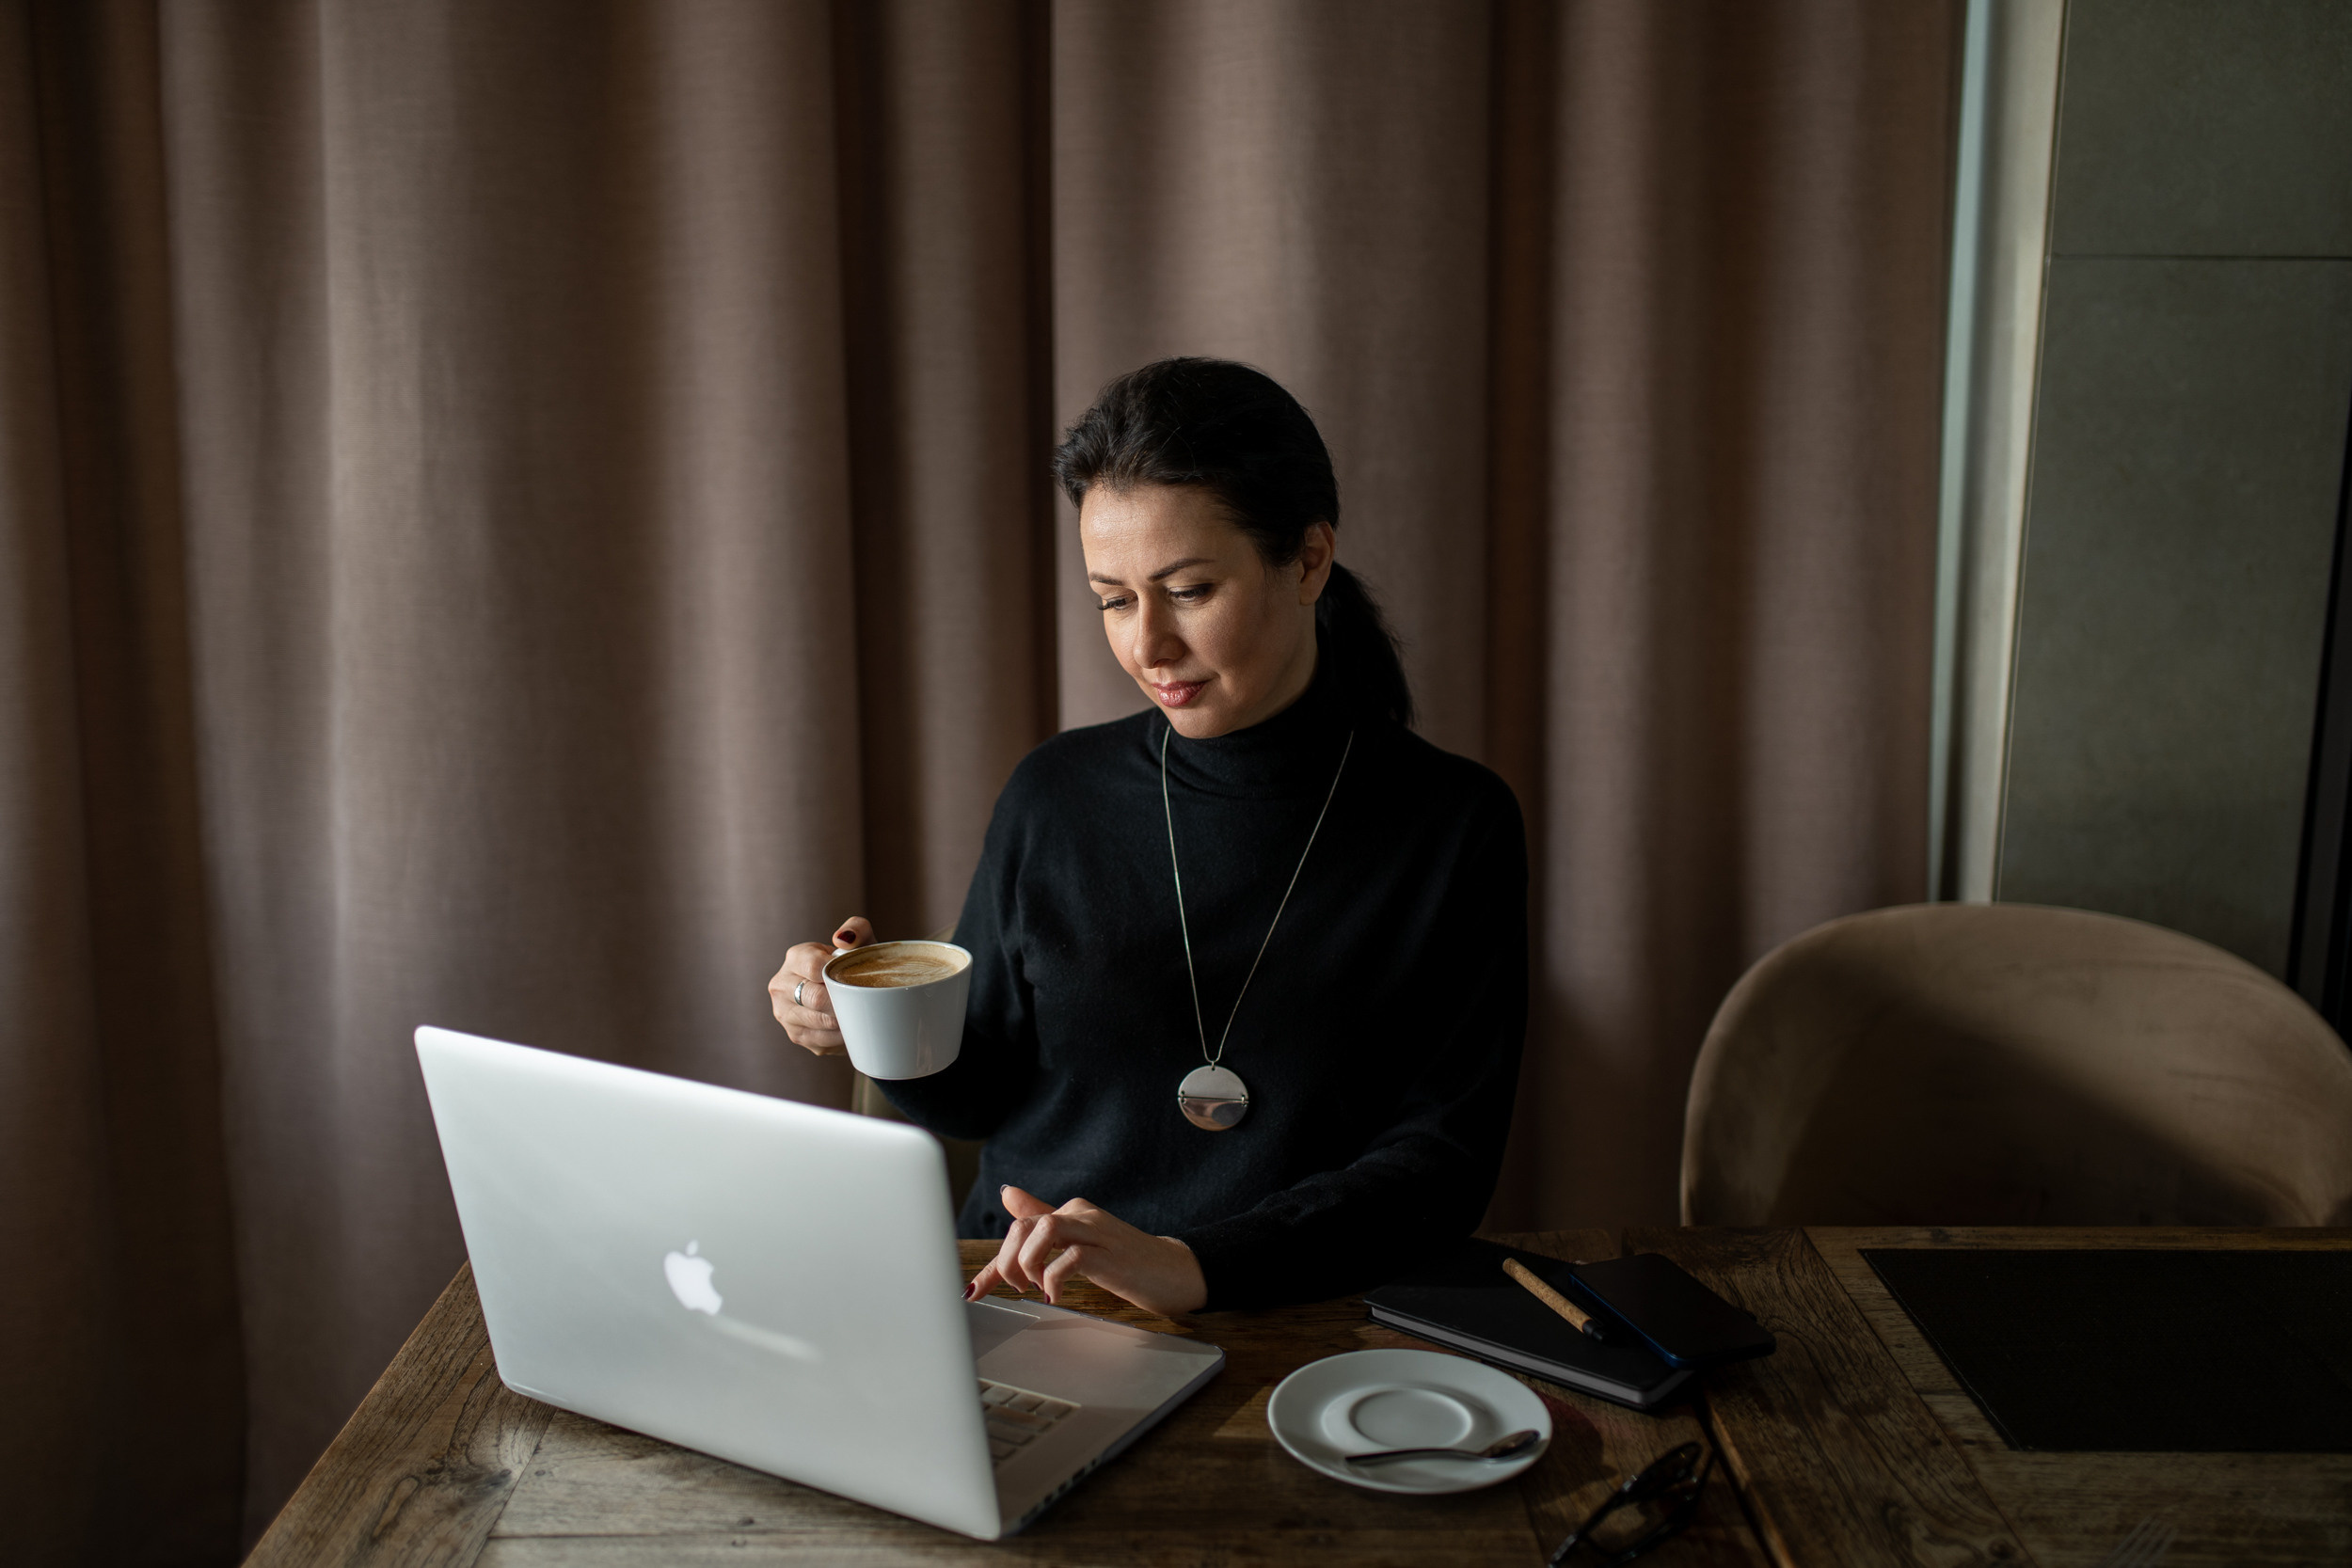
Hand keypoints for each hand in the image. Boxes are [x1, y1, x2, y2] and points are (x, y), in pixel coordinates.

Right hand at [768, 916, 873, 1054]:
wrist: (850, 994)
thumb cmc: (854, 966)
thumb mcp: (861, 942)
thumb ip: (857, 928)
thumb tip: (842, 939)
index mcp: (795, 957)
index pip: (814, 968)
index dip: (840, 975)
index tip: (858, 978)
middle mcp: (781, 984)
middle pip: (816, 998)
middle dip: (843, 1001)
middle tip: (864, 1001)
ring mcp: (784, 1012)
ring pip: (818, 1022)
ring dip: (843, 1021)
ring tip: (860, 1014)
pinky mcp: (795, 1035)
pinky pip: (820, 1041)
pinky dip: (840, 1038)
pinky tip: (851, 1029)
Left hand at [966, 1186, 1207, 1316]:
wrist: (1174, 1273)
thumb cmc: (1124, 1262)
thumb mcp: (1078, 1243)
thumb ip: (1044, 1218)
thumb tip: (1008, 1194)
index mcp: (1070, 1212)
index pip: (1019, 1229)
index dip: (993, 1264)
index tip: (973, 1293)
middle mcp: (1080, 1214)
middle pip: (1023, 1226)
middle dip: (1006, 1263)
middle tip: (1016, 1290)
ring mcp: (1096, 1231)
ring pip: (1043, 1231)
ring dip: (1027, 1265)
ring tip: (1035, 1288)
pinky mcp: (1110, 1253)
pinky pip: (1071, 1256)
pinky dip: (1054, 1277)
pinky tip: (1056, 1295)